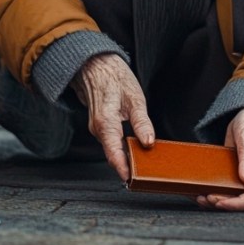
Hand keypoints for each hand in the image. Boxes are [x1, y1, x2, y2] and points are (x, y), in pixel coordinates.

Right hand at [70, 54, 154, 180]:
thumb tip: (148, 142)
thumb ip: (142, 122)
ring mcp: (96, 127)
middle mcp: (97, 128)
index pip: (113, 152)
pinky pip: (110, 140)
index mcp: (105, 122)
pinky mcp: (99, 125)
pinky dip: (121, 146)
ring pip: (112, 147)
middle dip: (127, 164)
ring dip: (125, 155)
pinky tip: (134, 147)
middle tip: (145, 174)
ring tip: (143, 163)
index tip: (130, 179)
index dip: (122, 167)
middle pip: (113, 153)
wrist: (94, 65)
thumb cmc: (114, 77)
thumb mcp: (134, 97)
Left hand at [196, 107, 243, 211]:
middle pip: (241, 200)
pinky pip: (228, 188)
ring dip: (217, 200)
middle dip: (223, 203)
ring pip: (234, 197)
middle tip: (205, 198)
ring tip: (200, 197)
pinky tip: (203, 190)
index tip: (218, 202)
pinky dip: (216, 191)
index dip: (235, 204)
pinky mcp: (237, 175)